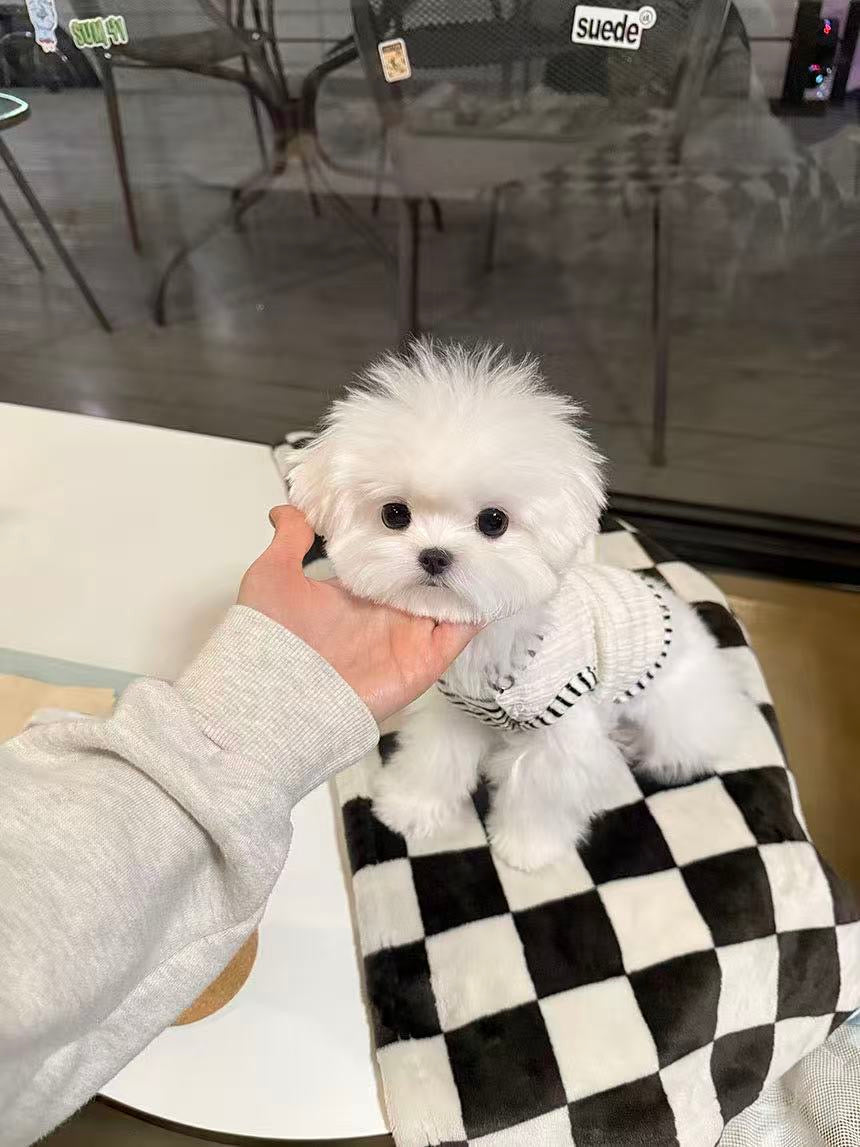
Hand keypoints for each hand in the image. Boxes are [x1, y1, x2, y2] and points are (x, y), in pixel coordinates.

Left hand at [238, 506, 478, 722]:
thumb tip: (287, 509)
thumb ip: (290, 540)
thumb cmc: (270, 639)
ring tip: (486, 541)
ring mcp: (409, 637)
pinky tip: (489, 580)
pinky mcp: (426, 659)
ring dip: (468, 575)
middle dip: (447, 552)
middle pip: (428, 579)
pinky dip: (479, 608)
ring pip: (451, 600)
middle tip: (468, 515)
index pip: (395, 562)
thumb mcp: (274, 575)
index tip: (428, 504)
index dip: (410, 537)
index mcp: (358, 594)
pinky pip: (462, 631)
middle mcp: (386, 614)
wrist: (277, 696)